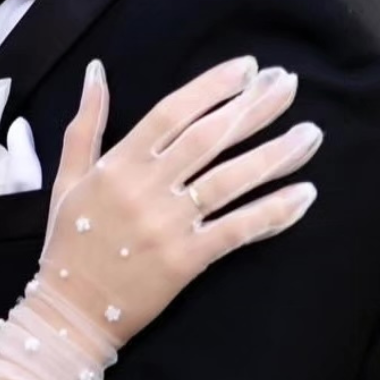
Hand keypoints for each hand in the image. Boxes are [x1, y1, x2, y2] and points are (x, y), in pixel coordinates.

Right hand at [39, 57, 321, 341]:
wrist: (70, 310)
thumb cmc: (68, 241)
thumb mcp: (68, 177)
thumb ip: (86, 124)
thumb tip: (96, 71)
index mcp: (118, 165)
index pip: (172, 113)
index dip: (212, 87)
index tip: (247, 68)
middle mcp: (146, 188)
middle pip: (210, 138)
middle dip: (254, 107)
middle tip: (288, 84)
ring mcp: (169, 225)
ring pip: (231, 180)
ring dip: (276, 154)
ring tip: (311, 134)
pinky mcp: (186, 260)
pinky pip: (237, 229)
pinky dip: (273, 211)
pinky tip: (305, 194)